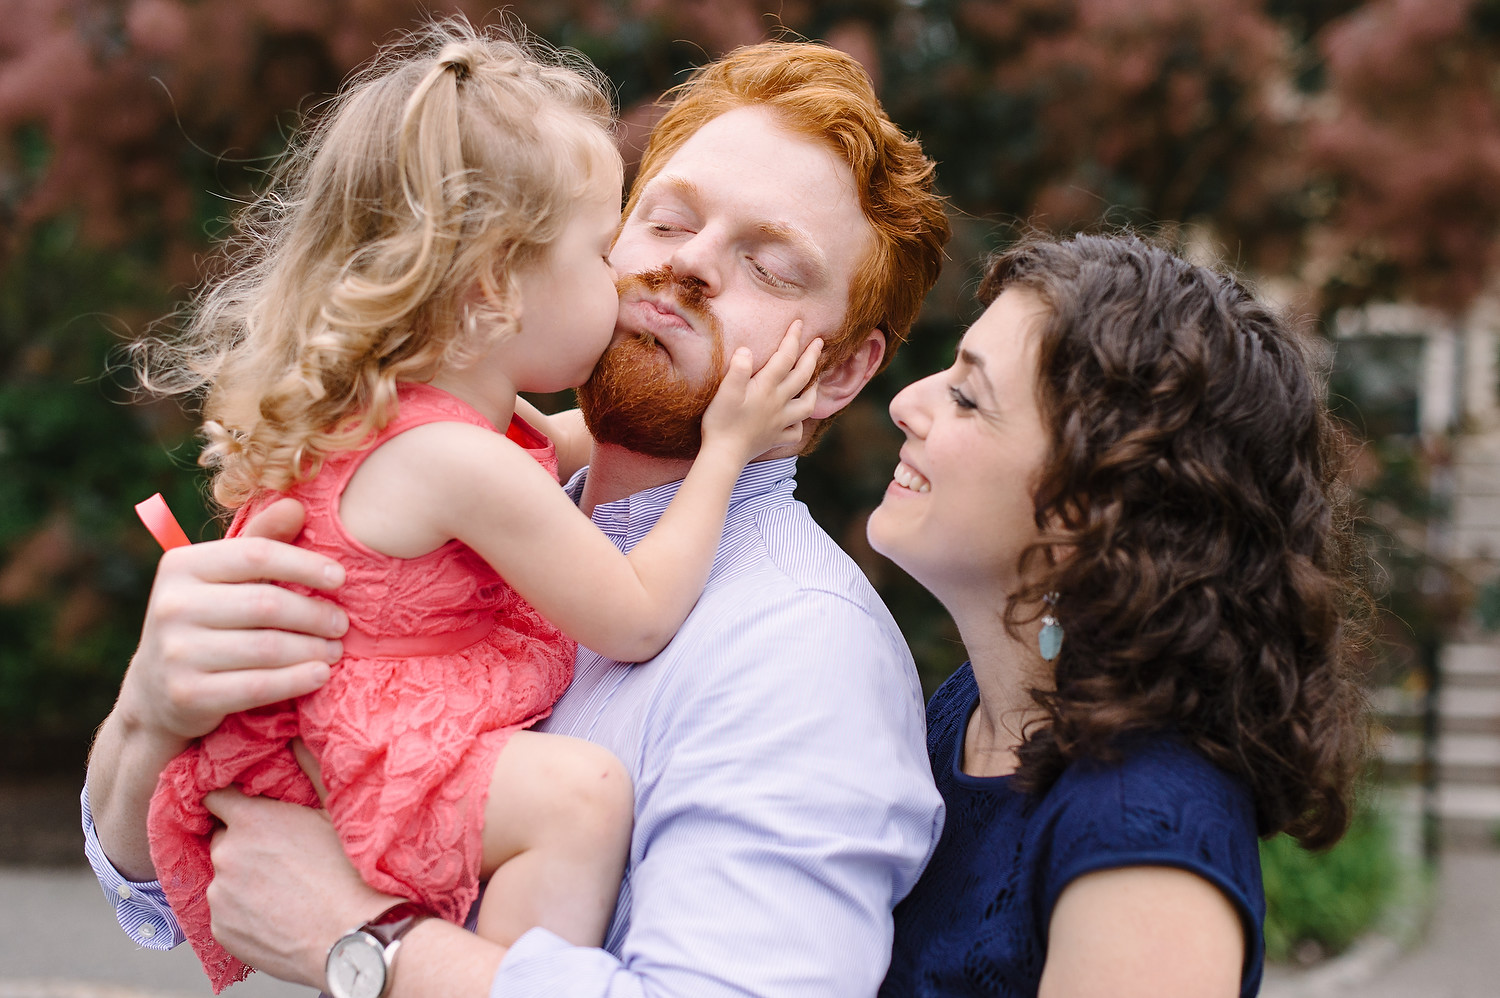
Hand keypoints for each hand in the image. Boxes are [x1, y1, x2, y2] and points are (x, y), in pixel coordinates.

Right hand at [120, 497, 347, 744]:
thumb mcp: (224, 576)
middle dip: (315, 614)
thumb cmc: (206, 619)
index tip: (340, 578)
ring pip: (267, 648)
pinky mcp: (187, 694)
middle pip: (267, 604)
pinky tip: (321, 674)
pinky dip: (297, 680)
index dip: (305, 564)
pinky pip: (258, 686)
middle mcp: (172, 605)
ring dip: (313, 649)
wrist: (155, 689)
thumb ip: (260, 540)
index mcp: (181, 565)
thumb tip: (297, 506)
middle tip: (341, 624)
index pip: (256, 554)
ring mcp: (176, 652)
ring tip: (335, 650)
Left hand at [205, 788, 395, 985]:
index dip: (228, 801)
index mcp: (251, 820)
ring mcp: (220, 895)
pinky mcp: (220, 930)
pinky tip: (276, 915)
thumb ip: (308, 771)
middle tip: (277, 855)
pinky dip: (243, 912)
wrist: (352, 937)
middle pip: (222, 839)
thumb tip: (294, 738)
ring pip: (224, 878)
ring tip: (282, 891)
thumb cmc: (349, 873)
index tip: (241, 807)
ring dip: (242, 879)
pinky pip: (226, 913)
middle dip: (241, 842)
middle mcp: (226, 854)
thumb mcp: (333, 814)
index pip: (214, 796)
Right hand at [701, 322, 821, 460]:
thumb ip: (738, 369)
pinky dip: (798, 424)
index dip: (793, 338)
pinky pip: (795, 432)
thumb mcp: (725, 392)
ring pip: (807, 405)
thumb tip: (747, 350)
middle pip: (802, 376)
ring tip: (816, 380)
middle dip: (812, 356)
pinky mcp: (776, 438)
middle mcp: (779, 403)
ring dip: (814, 389)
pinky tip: (796, 420)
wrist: (723, 455)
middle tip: (819, 342)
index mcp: (766, 388)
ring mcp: (780, 422)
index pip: (785, 357)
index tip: (800, 323)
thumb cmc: (721, 422)